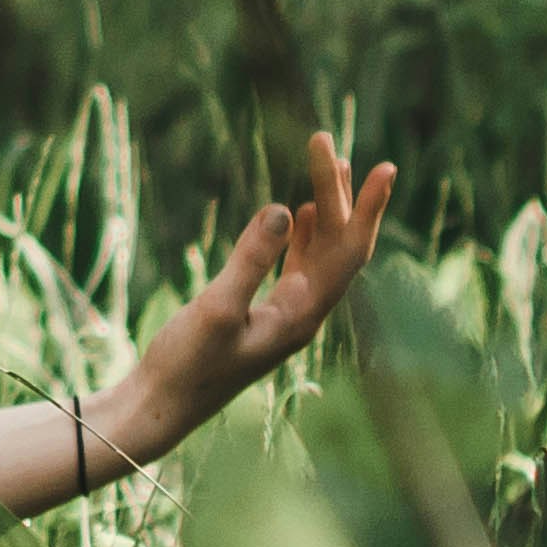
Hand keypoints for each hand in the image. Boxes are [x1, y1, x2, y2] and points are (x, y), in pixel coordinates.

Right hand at [103, 130, 391, 462]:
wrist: (161, 406)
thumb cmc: (185, 364)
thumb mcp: (215, 308)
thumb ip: (250, 260)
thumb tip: (284, 209)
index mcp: (302, 316)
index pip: (349, 252)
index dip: (368, 207)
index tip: (386, 167)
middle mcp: (305, 315)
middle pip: (338, 245)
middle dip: (337, 193)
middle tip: (322, 141)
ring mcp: (287, 315)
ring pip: (320, 253)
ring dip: (326, 209)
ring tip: (329, 163)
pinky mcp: (266, 314)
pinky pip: (301, 266)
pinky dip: (306, 235)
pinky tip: (301, 213)